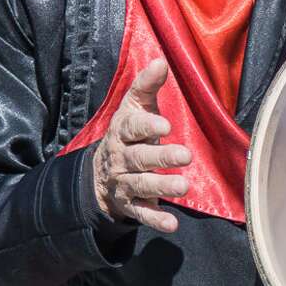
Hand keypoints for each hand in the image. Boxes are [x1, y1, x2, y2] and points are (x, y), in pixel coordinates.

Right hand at [88, 59, 190, 232]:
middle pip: (139, 158)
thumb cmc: (128, 133)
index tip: (165, 125)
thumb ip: (147, 87)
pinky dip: (156, 219)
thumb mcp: (134, 108)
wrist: (100, 172)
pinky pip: (141, 213)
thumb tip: (160, 61)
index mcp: (122, 132)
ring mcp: (124, 182)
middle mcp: (121, 158)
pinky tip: (172, 224)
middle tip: (185, 155)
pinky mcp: (130, 204)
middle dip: (161, 157)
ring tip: (184, 186)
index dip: (147, 126)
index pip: (132, 128)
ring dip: (162, 186)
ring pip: (141, 185)